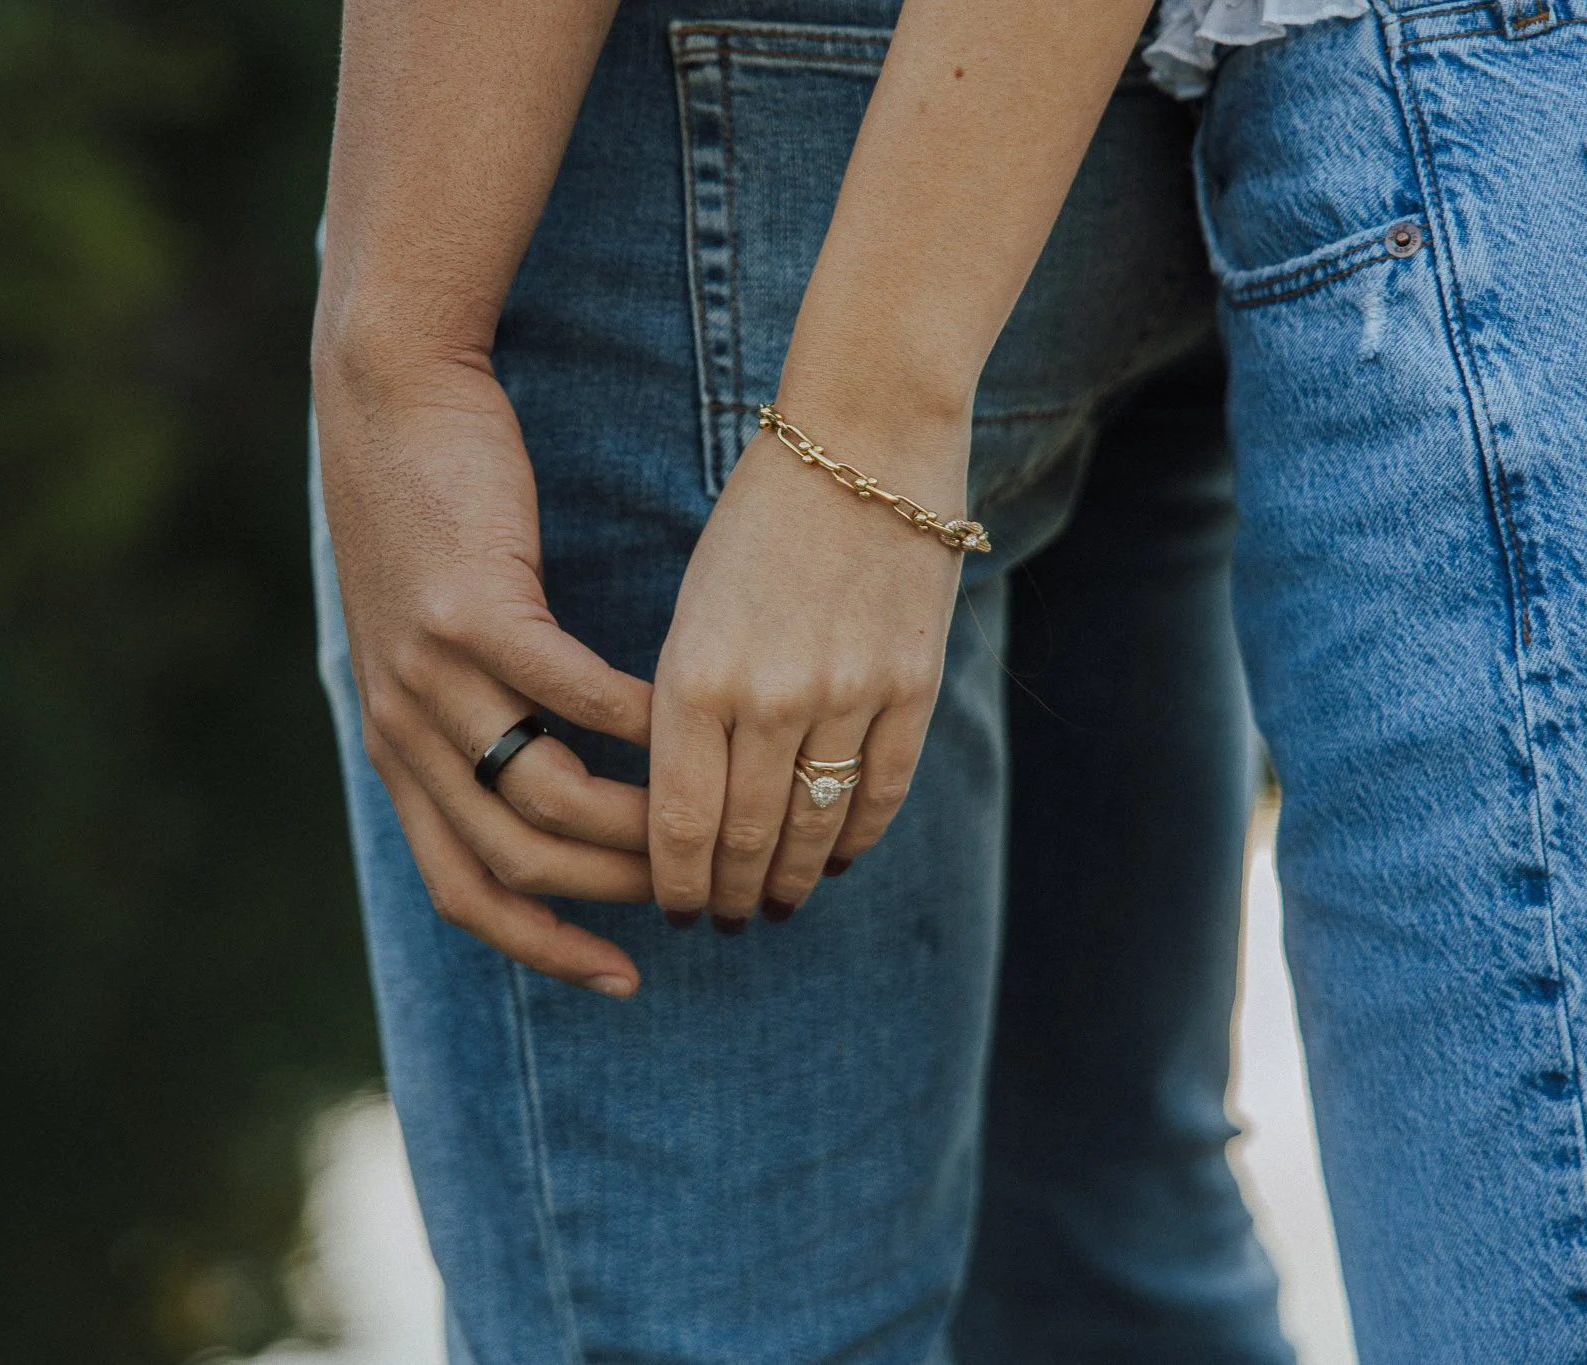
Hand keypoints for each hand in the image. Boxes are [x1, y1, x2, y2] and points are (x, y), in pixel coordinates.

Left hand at [315, 358, 653, 994]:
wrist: (388, 399)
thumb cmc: (432, 516)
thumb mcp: (435, 641)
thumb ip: (479, 718)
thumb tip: (554, 782)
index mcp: (397, 749)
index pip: (463, 894)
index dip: (541, 949)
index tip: (623, 975)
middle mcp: (404, 728)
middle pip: (515, 862)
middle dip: (613, 896)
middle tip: (698, 892)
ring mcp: (431, 675)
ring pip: (548, 795)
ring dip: (641, 820)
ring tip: (713, 820)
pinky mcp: (472, 611)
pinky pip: (571, 696)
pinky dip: (641, 724)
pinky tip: (693, 720)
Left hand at [648, 400, 966, 926]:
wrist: (865, 439)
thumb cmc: (759, 519)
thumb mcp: (694, 607)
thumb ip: (687, 703)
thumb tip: (690, 800)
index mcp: (694, 675)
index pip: (680, 821)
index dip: (676, 882)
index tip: (674, 909)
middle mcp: (768, 698)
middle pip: (747, 840)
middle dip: (730, 894)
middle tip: (725, 919)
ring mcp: (848, 695)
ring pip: (815, 829)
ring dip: (793, 881)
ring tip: (778, 905)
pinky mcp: (912, 685)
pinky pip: (882, 791)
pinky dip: (857, 838)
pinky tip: (838, 860)